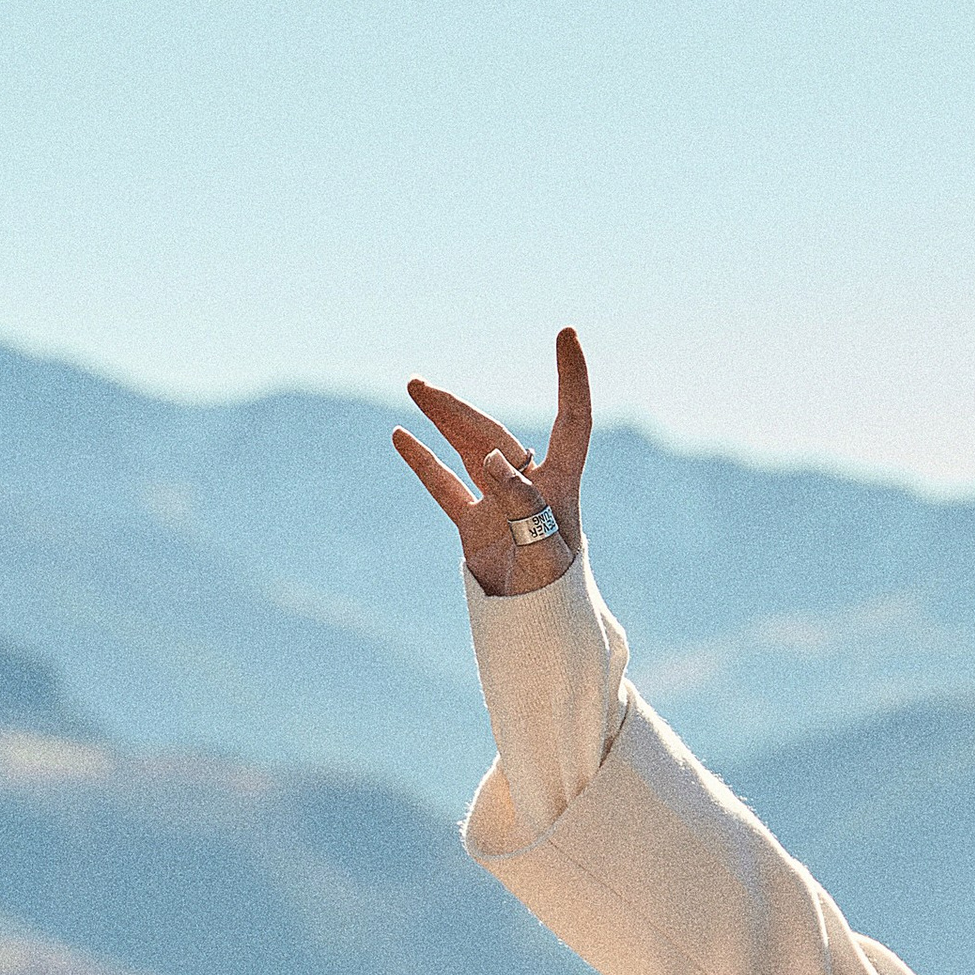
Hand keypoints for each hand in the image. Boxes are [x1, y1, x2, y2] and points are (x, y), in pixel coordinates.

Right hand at [394, 325, 592, 595]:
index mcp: (561, 487)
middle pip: (495, 436)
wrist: (540, 638)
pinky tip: (401, 437)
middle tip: (421, 387)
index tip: (566, 336)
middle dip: (459, 410)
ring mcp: (501, 505)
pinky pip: (447, 487)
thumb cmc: (553, 598)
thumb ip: (520, 503)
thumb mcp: (542, 551)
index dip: (570, 379)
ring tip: (414, 390)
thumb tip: (494, 457)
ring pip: (470, 451)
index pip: (572, 420)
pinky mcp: (477, 527)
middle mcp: (531, 488)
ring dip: (444, 421)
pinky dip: (425, 463)